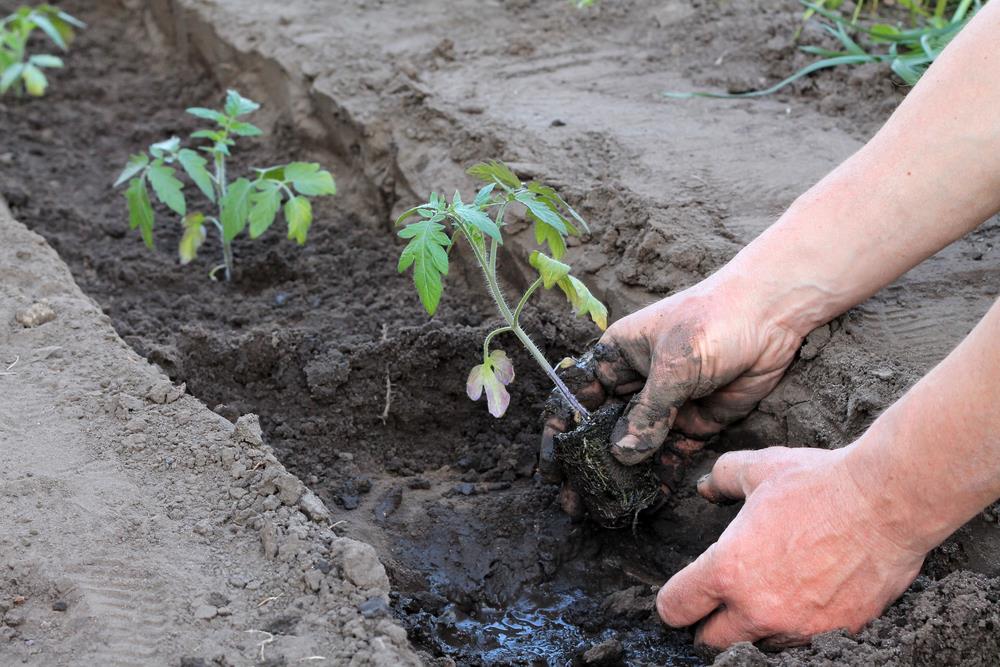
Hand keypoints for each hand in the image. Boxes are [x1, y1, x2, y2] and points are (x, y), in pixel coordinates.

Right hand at [540, 280, 803, 510]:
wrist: (773, 313)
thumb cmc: (712, 321)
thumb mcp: (674, 365)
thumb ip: (648, 413)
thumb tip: (622, 455)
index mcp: (616, 357)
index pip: (576, 398)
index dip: (560, 433)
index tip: (550, 469)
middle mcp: (635, 382)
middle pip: (603, 430)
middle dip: (588, 465)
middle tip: (574, 503)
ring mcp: (665, 404)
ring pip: (636, 447)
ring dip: (623, 477)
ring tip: (606, 510)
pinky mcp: (696, 421)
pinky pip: (672, 454)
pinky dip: (662, 476)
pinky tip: (650, 499)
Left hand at [657, 446, 925, 648]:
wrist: (887, 504)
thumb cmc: (819, 484)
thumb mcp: (758, 469)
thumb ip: (723, 478)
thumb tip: (705, 487)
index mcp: (729, 570)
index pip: (676, 607)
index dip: (672, 601)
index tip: (680, 595)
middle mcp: (758, 608)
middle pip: (709, 640)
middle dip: (706, 624)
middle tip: (715, 605)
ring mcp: (798, 626)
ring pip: (755, 645)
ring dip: (750, 630)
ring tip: (760, 601)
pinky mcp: (836, 633)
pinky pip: (800, 643)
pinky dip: (792, 629)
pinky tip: (799, 604)